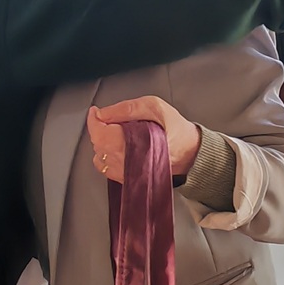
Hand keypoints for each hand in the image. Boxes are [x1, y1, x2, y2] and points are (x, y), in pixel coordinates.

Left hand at [86, 97, 202, 181]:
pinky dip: (106, 155)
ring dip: (102, 143)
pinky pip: (105, 167)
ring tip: (116, 134)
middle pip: (98, 144)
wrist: (190, 152)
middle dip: (100, 129)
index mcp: (133, 141)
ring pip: (99, 156)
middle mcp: (127, 160)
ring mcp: (125, 172)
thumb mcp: (153, 106)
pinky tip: (118, 147)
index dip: (94, 120)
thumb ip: (126, 108)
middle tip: (110, 119)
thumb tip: (103, 113)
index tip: (95, 112)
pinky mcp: (126, 178)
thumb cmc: (175, 129)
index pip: (100, 133)